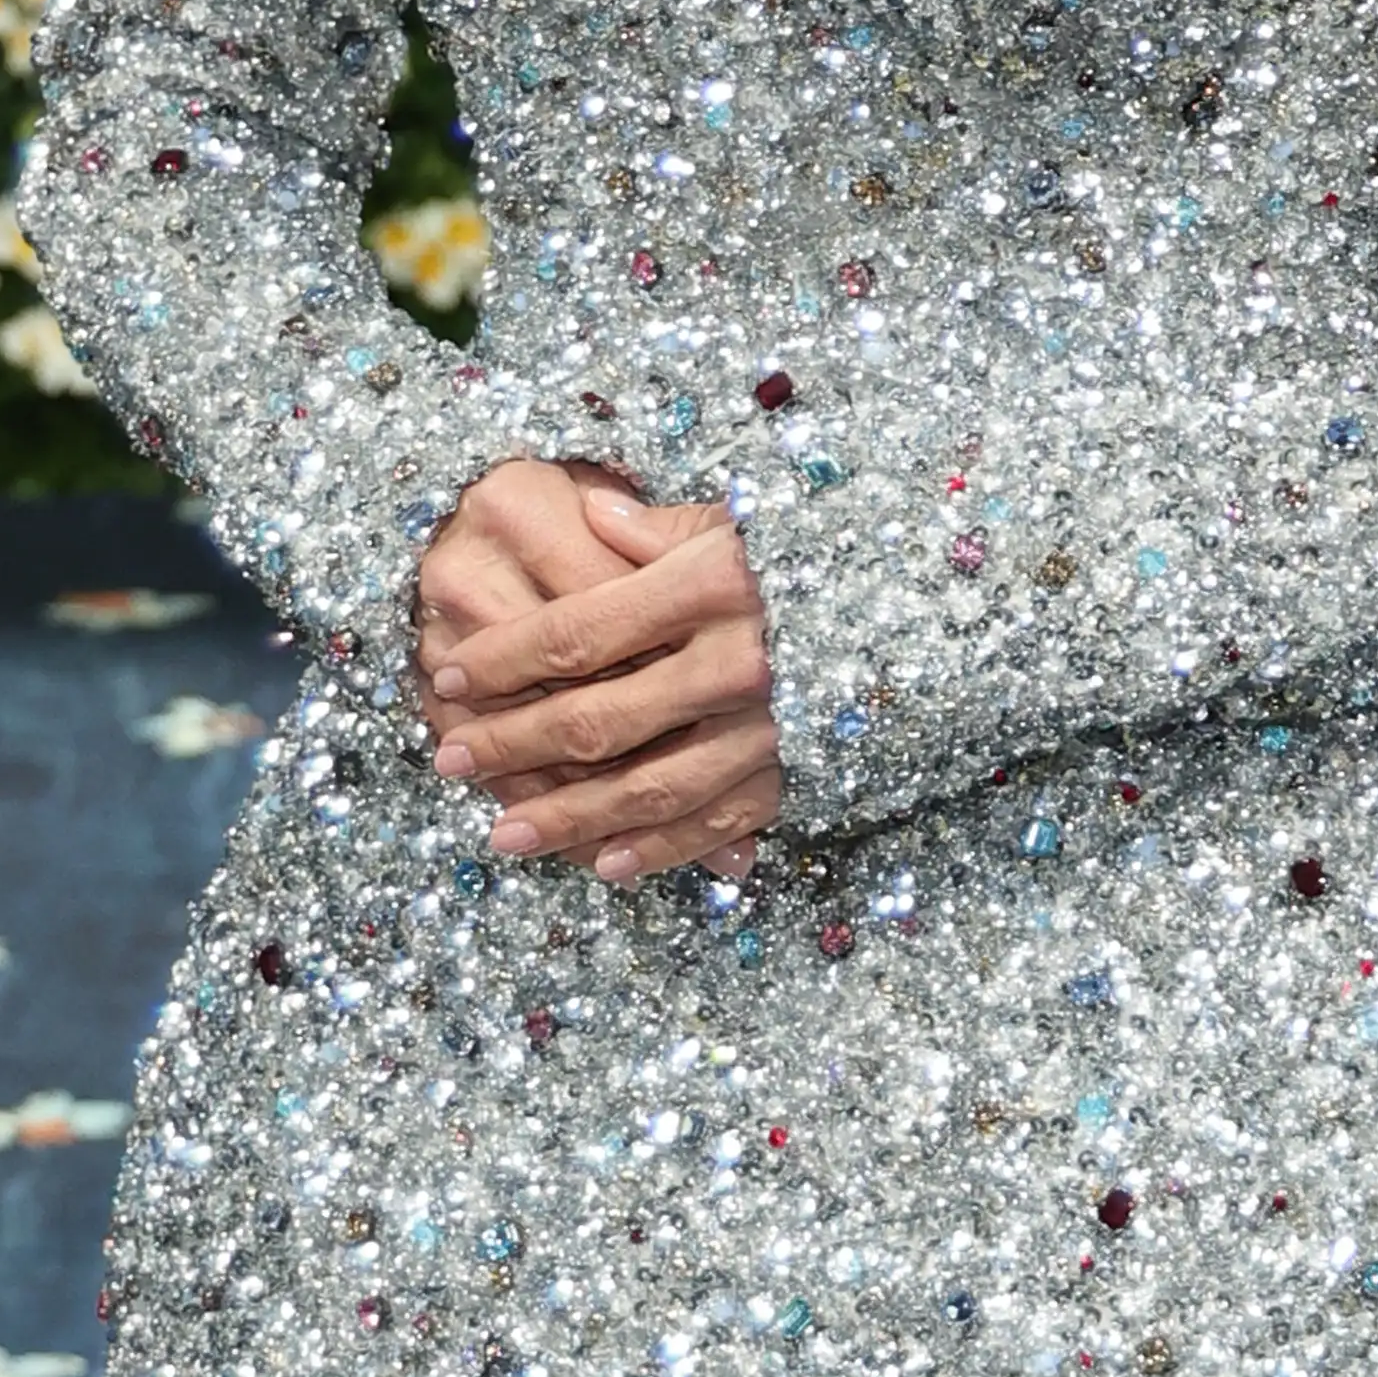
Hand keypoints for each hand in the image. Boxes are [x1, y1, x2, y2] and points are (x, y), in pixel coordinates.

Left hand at [419, 470, 782, 882]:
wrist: (929, 610)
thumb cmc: (823, 557)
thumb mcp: (745, 522)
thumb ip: (662, 527)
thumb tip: (591, 511)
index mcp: (714, 586)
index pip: (580, 630)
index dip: (504, 658)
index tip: (448, 675)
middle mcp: (738, 661)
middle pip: (597, 716)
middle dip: (511, 743)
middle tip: (450, 761)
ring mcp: (769, 727)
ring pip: (646, 787)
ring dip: (566, 817)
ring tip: (501, 837)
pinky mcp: (800, 773)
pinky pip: (715, 822)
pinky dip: (658, 848)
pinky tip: (603, 865)